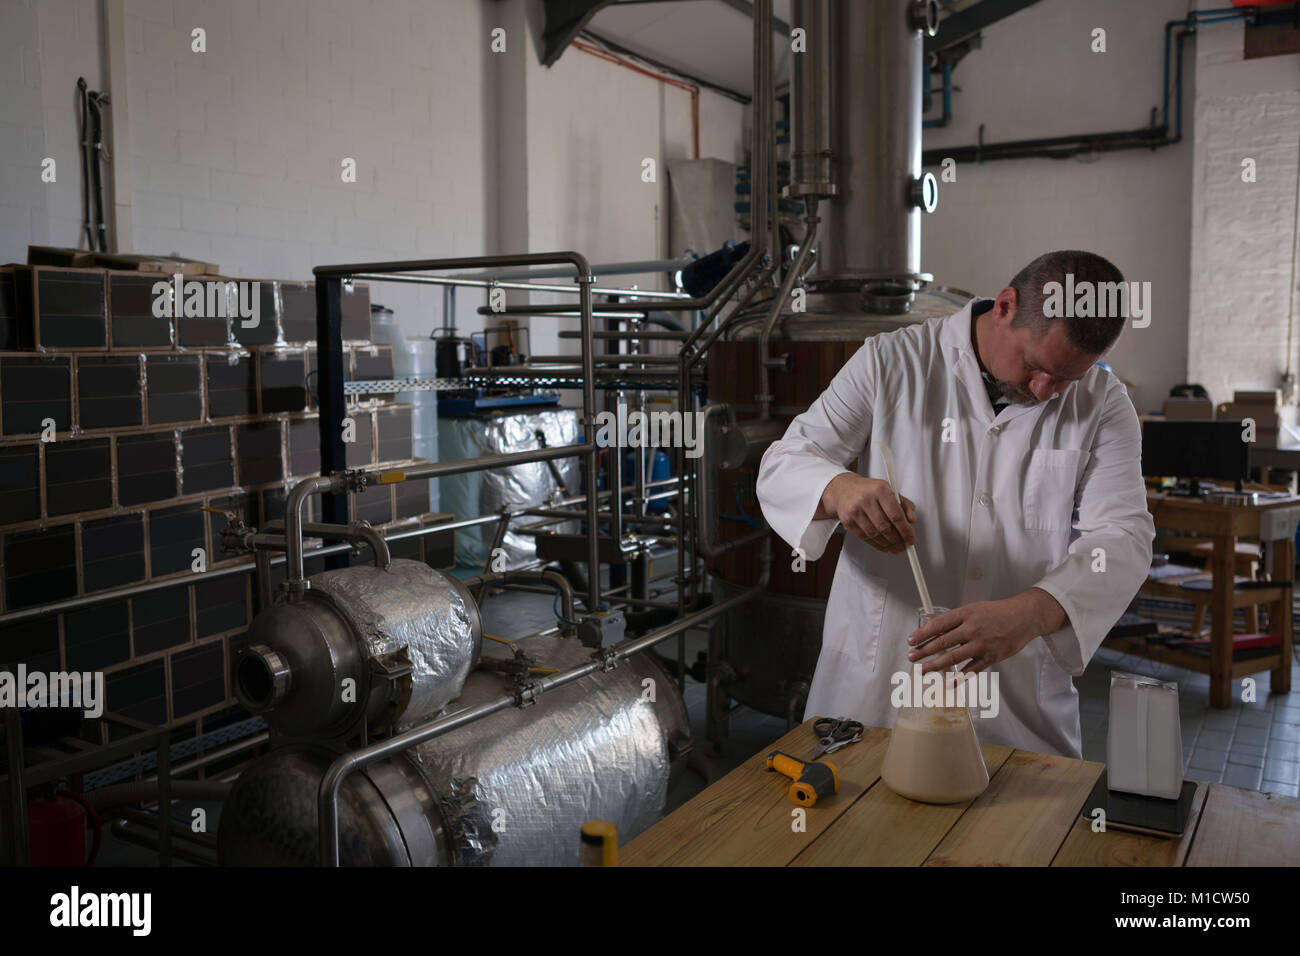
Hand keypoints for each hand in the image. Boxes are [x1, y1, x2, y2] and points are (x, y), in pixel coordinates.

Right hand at [816, 473, 916, 553]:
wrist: (844, 489)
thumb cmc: (869, 490)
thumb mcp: (890, 491)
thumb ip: (905, 505)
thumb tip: (912, 521)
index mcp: (880, 490)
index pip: (896, 515)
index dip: (905, 530)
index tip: (911, 539)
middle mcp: (866, 499)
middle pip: (885, 527)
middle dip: (897, 540)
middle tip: (904, 545)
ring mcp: (855, 511)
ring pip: (875, 534)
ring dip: (887, 544)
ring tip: (895, 547)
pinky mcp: (847, 521)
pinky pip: (864, 537)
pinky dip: (876, 544)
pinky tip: (883, 545)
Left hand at [904, 588, 1067, 674]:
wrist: (1025, 617)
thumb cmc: (998, 612)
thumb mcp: (975, 609)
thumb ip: (957, 621)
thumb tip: (936, 632)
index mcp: (966, 614)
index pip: (938, 624)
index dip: (922, 633)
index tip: (911, 641)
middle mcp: (972, 628)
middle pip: (943, 642)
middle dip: (924, 651)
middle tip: (911, 657)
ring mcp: (982, 644)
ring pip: (954, 657)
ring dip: (936, 665)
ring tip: (923, 670)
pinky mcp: (992, 656)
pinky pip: (972, 669)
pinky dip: (959, 677)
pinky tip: (948, 683)